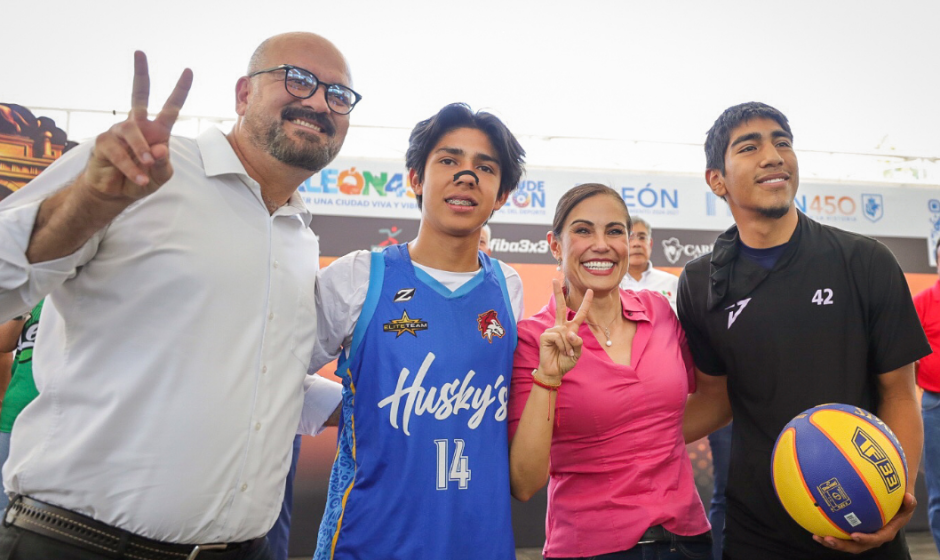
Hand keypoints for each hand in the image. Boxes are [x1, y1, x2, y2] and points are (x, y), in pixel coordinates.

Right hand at [82, 51, 192, 201]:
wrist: (116, 192)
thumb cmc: (142, 179)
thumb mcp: (160, 176)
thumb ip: (163, 164)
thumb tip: (160, 148)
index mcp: (156, 130)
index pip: (170, 108)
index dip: (180, 90)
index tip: (188, 71)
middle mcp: (137, 125)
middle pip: (138, 94)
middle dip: (140, 73)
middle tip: (140, 52)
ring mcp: (119, 131)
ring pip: (132, 132)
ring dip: (141, 151)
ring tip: (147, 167)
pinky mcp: (104, 143)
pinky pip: (119, 152)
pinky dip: (130, 167)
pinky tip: (138, 177)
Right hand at [537, 279, 592, 381]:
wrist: (554, 371)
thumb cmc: (566, 361)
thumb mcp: (578, 353)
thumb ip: (577, 342)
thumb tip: (569, 332)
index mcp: (570, 329)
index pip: (579, 314)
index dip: (585, 303)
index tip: (590, 291)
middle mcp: (561, 327)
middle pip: (561, 307)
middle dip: (557, 293)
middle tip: (553, 279)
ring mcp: (552, 330)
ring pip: (565, 332)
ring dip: (568, 346)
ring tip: (565, 354)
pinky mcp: (545, 335)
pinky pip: (558, 336)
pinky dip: (562, 346)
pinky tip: (559, 351)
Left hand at [812, 492, 915, 553]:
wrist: (893, 507)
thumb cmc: (899, 504)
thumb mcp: (907, 504)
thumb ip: (909, 503)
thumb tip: (909, 497)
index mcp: (884, 533)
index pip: (875, 539)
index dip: (865, 539)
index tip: (855, 535)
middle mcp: (871, 538)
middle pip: (855, 546)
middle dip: (841, 545)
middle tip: (828, 539)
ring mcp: (860, 536)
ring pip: (845, 543)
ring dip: (830, 542)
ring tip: (817, 537)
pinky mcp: (851, 532)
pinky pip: (839, 534)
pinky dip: (827, 531)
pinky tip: (813, 527)